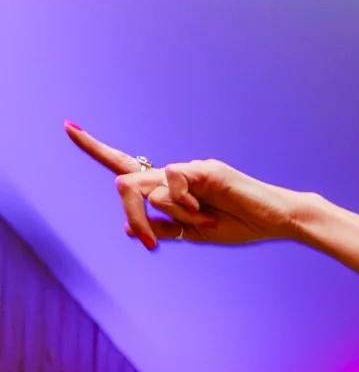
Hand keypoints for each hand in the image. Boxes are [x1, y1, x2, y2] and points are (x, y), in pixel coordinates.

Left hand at [65, 124, 300, 249]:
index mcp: (171, 188)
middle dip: (134, 215)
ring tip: (205, 223)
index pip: (127, 164)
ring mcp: (188, 169)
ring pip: (150, 190)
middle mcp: (175, 173)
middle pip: (128, 184)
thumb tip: (128, 228)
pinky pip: (172, 184)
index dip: (96, 148)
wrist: (278, 221)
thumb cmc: (242, 227)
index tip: (69, 126)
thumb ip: (164, 228)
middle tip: (151, 244)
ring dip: (174, 216)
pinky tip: (206, 212)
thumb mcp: (197, 235)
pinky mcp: (202, 169)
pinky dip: (184, 205)